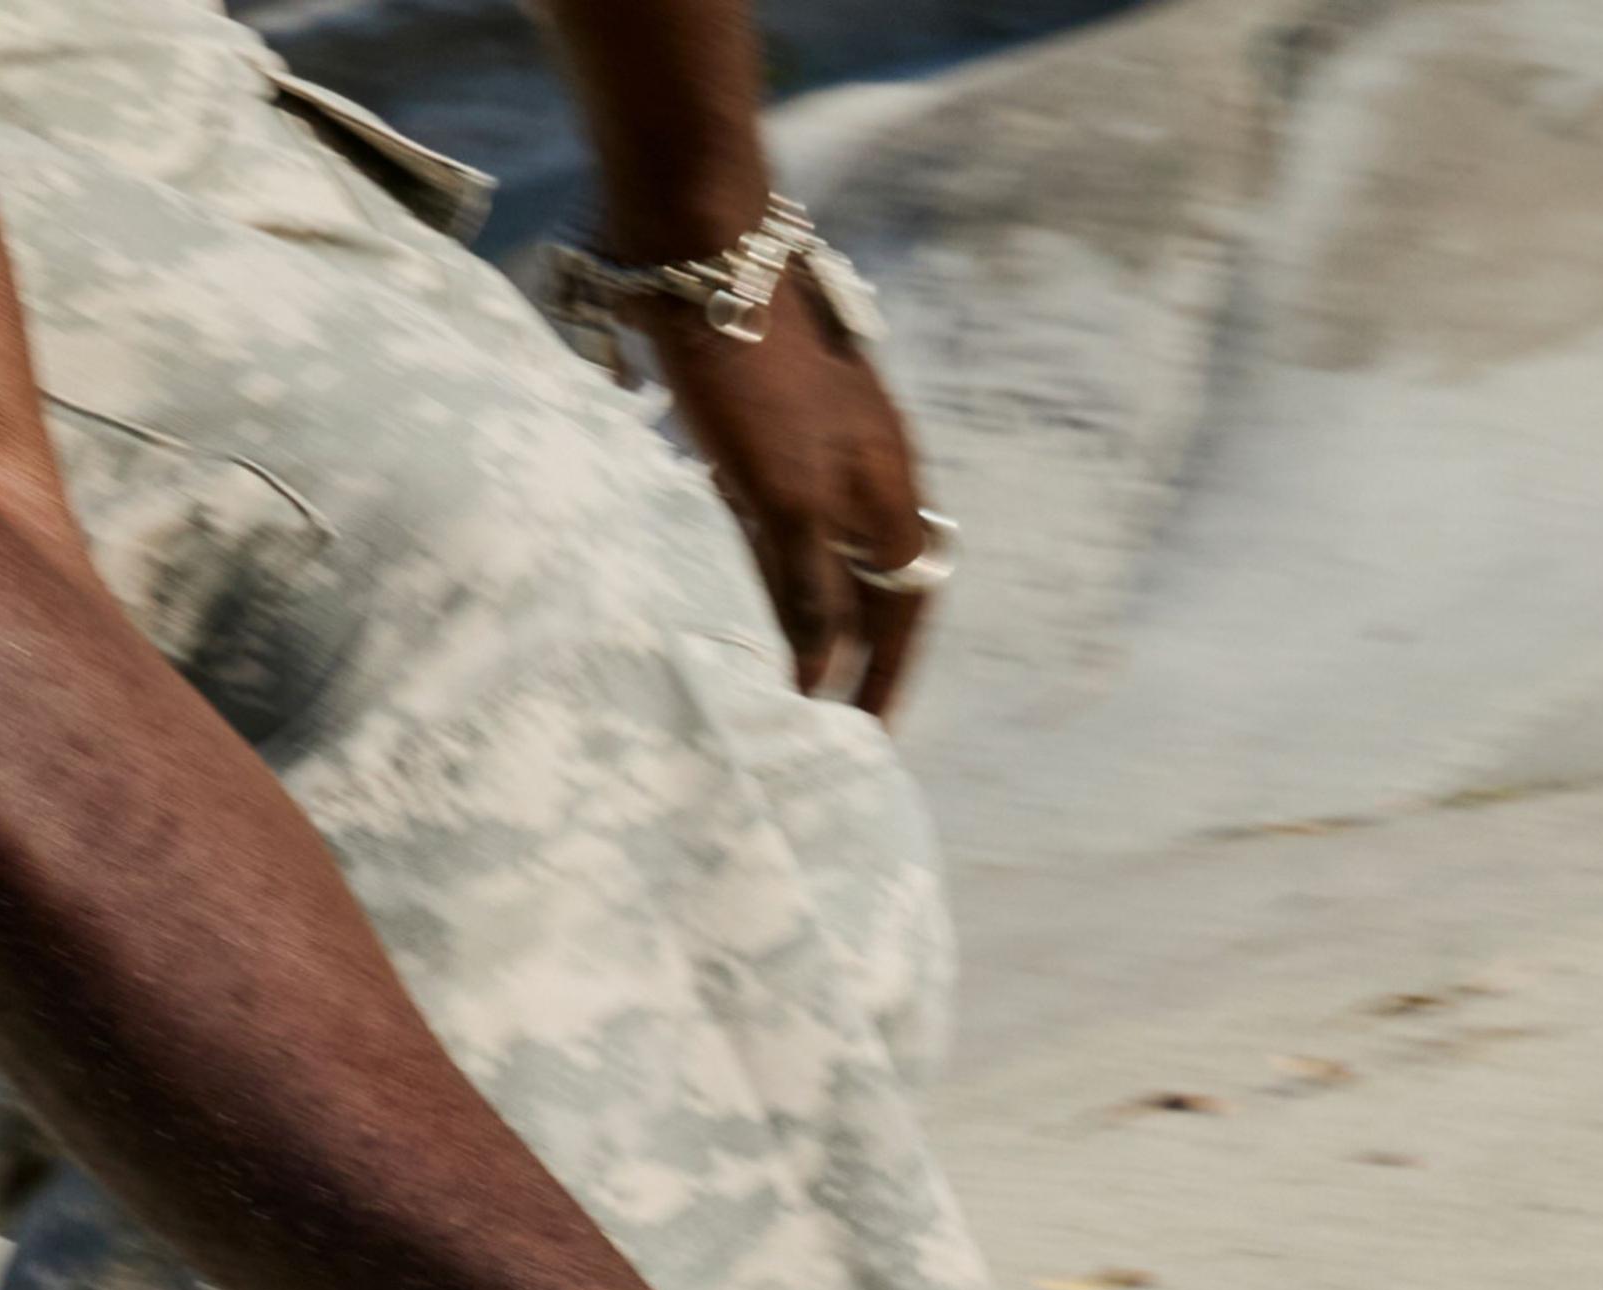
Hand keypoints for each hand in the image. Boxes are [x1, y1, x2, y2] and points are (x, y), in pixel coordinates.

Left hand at [646, 278, 943, 717]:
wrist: (699, 237)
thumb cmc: (751, 370)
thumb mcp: (784, 496)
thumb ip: (805, 587)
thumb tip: (819, 677)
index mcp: (886, 486)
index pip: (903, 606)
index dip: (885, 676)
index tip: (864, 739)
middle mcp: (861, 466)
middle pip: (868, 580)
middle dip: (849, 652)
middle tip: (815, 716)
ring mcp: (814, 439)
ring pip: (819, 546)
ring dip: (801, 608)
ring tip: (771, 665)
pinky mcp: (762, 417)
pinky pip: (770, 510)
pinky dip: (758, 557)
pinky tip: (726, 576)